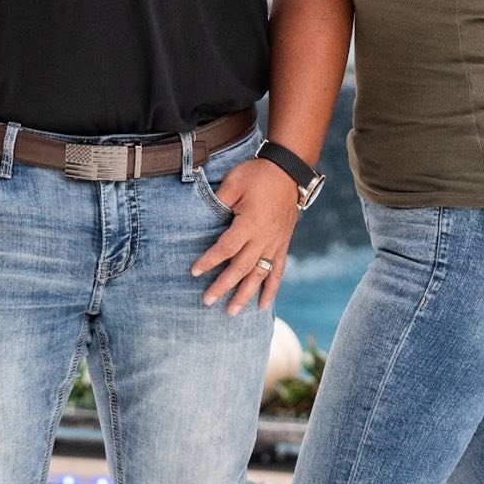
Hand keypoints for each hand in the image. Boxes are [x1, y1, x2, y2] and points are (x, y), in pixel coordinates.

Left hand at [190, 158, 299, 314]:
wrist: (289, 172)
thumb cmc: (258, 175)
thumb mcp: (234, 183)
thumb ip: (218, 201)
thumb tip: (200, 216)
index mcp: (249, 223)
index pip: (226, 248)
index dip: (210, 261)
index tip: (195, 272)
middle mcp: (263, 238)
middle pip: (241, 268)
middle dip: (223, 286)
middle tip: (207, 301)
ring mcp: (275, 243)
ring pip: (259, 275)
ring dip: (245, 295)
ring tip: (232, 312)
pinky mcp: (282, 244)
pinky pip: (277, 271)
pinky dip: (271, 289)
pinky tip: (263, 305)